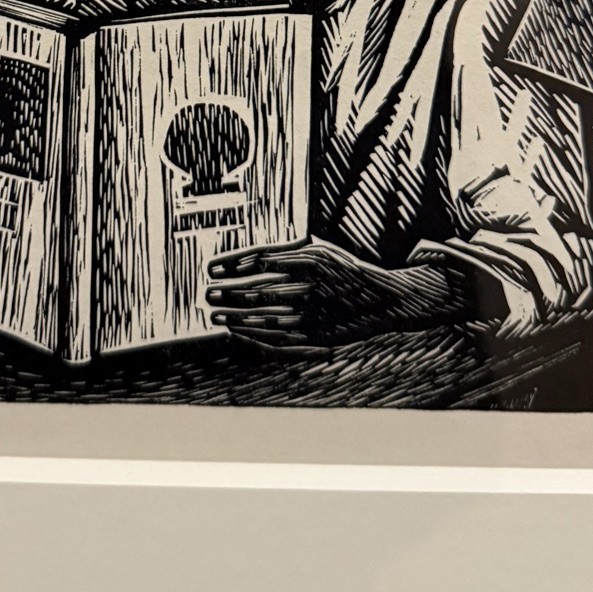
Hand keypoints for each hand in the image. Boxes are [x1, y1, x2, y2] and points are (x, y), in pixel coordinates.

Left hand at [206, 239, 460, 350]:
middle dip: (230, 294)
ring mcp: (317, 316)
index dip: (235, 265)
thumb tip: (249, 256)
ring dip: (238, 318)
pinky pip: (280, 341)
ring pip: (268, 319)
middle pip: (262, 291)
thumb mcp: (322, 250)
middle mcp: (314, 288)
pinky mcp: (318, 338)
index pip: (264, 261)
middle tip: (208, 294)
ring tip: (215, 317)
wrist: (383, 300)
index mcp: (313, 260)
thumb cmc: (345, 271)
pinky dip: (255, 338)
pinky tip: (237, 334)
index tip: (213, 269)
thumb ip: (290, 251)